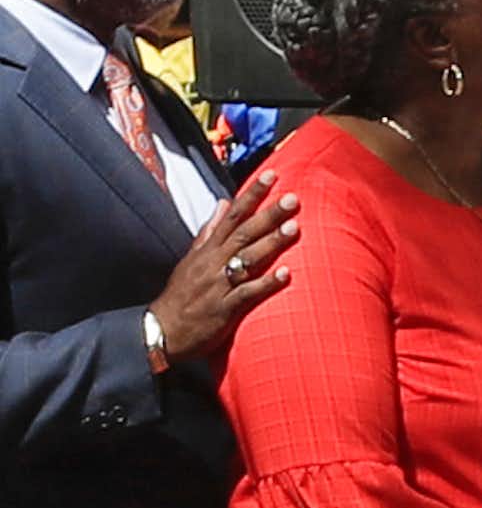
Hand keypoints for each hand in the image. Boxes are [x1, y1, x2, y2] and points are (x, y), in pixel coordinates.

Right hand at [151, 171, 299, 359]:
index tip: (272, 176)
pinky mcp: (224, 308)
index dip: (252, 195)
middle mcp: (214, 262)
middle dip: (268, 214)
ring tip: (294, 228)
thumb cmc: (182, 294)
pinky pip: (247, 294)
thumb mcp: (192, 258)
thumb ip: (209, 231)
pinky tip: (286, 275)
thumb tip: (223, 203)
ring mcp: (219, 284)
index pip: (232, 215)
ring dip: (271, 244)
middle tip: (292, 198)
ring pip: (247, 259)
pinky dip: (266, 284)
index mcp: (208, 249)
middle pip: (243, 233)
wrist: (162, 331)